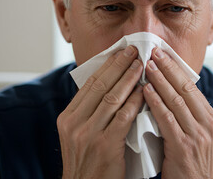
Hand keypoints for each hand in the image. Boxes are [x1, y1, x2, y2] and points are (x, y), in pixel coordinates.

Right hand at [57, 46, 143, 178]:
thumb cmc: (87, 163)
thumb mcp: (77, 136)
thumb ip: (89, 114)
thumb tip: (109, 88)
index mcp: (67, 118)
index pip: (89, 84)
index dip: (106, 66)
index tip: (119, 52)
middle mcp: (74, 123)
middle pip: (99, 86)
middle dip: (118, 65)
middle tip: (133, 50)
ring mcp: (88, 135)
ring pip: (111, 98)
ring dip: (129, 79)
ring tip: (142, 65)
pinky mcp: (105, 146)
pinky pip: (123, 117)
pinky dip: (135, 102)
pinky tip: (145, 92)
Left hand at [144, 48, 212, 178]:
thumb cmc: (190, 165)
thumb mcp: (197, 137)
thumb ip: (187, 116)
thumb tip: (169, 92)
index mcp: (212, 120)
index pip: (193, 88)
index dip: (177, 70)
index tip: (164, 55)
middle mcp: (208, 125)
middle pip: (186, 89)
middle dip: (169, 68)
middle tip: (154, 52)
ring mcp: (198, 136)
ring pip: (176, 100)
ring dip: (160, 80)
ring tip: (147, 65)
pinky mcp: (184, 147)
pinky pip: (167, 119)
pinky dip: (155, 102)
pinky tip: (145, 91)